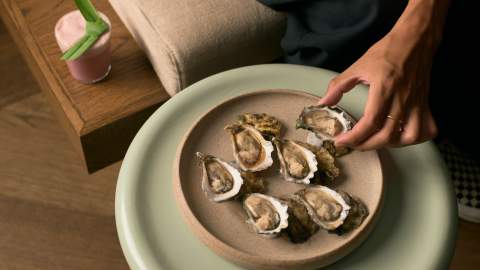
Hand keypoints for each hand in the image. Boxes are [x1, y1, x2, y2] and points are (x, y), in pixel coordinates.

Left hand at [318, 0, 448, 150]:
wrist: (415, 39)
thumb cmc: (386, 51)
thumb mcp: (358, 66)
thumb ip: (338, 86)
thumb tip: (323, 103)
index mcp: (384, 88)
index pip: (370, 122)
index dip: (354, 136)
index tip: (340, 141)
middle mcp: (402, 99)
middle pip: (387, 135)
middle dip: (366, 145)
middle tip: (353, 144)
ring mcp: (417, 103)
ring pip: (408, 136)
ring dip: (390, 144)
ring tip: (375, 140)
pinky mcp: (425, 103)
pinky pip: (426, 129)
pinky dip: (414, 138)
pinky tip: (400, 136)